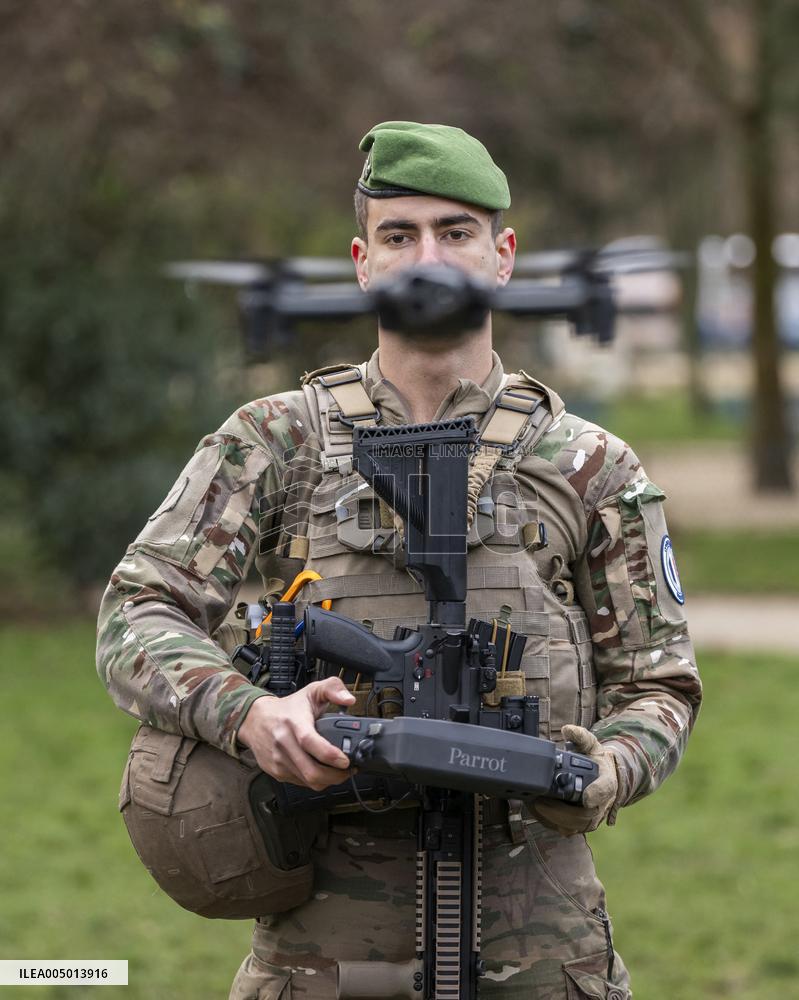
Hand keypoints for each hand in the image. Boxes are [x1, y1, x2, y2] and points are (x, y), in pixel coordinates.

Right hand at [237, 677, 356, 790]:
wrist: (255, 719)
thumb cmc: (286, 708)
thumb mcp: (311, 691)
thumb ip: (333, 688)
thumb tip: (349, 699)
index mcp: (294, 722)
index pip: (309, 742)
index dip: (329, 755)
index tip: (345, 760)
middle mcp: (283, 743)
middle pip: (311, 771)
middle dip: (335, 776)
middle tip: (349, 770)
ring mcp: (278, 760)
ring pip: (308, 781)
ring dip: (328, 780)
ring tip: (339, 771)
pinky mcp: (276, 772)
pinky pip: (301, 783)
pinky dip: (315, 781)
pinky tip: (322, 771)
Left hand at [530, 725, 619, 836]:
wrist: (604, 777)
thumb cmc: (596, 761)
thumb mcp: (592, 745)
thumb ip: (581, 736)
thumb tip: (567, 729)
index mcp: (607, 781)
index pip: (605, 789)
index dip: (596, 795)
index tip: (585, 798)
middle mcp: (602, 803)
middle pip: (585, 815)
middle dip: (561, 812)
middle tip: (540, 802)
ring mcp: (592, 817)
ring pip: (575, 826)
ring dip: (553, 819)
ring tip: (534, 806)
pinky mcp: (582, 825)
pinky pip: (568, 830)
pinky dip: (551, 823)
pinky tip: (537, 812)